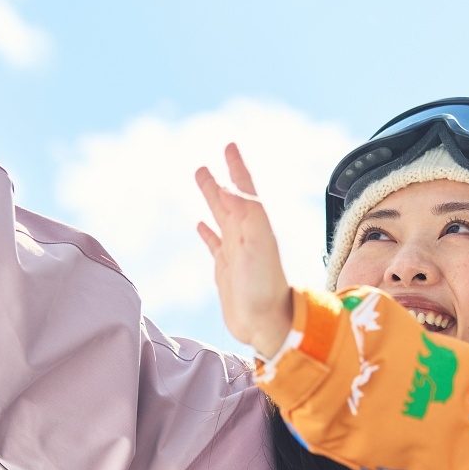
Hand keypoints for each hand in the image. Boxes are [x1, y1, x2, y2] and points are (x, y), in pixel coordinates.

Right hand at [197, 144, 295, 357]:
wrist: (267, 323)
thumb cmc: (265, 287)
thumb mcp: (259, 244)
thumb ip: (247, 214)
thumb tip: (228, 189)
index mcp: (254, 225)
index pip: (244, 189)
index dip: (237, 167)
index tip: (230, 146)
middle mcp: (246, 235)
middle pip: (230, 199)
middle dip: (221, 178)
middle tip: (208, 161)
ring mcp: (236, 252)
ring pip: (221, 217)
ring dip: (212, 198)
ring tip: (202, 179)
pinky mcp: (226, 270)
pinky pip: (214, 244)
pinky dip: (207, 232)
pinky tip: (200, 225)